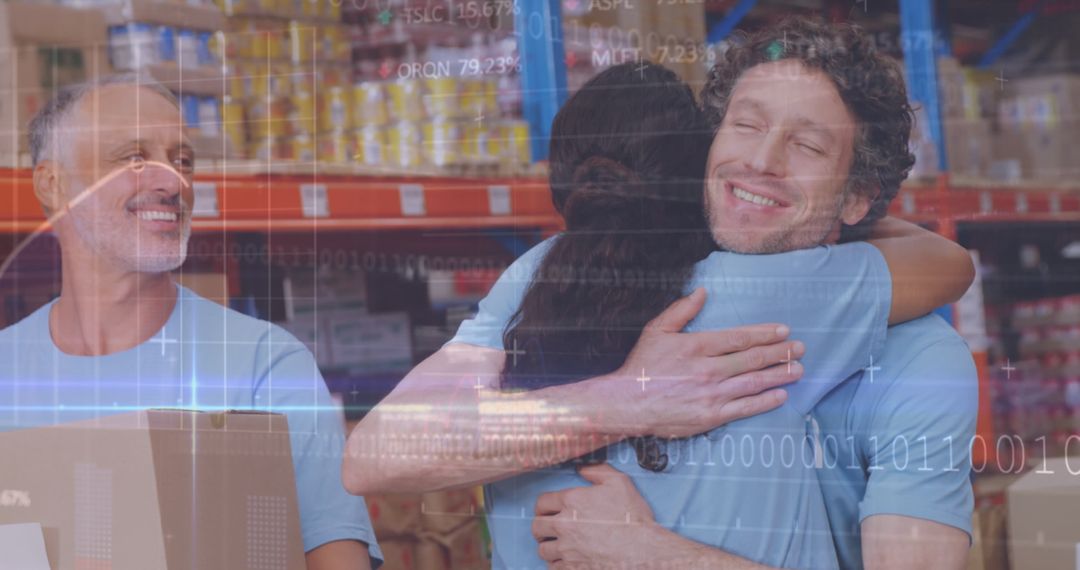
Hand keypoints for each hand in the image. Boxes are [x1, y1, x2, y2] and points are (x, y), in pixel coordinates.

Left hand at [533, 463, 659, 568]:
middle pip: (537, 527)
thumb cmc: (632, 517)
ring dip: (548, 547)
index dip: (543, 506)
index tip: (547, 510)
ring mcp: (567, 549)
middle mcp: (564, 525)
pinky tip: (565, 561)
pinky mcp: (572, 568)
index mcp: (572, 501)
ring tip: (556, 546)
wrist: (643, 551)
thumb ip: (597, 470)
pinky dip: (557, 564)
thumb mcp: (619, 482)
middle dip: (541, 527)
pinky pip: (553, 568)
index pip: (542, 502)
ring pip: (543, 550)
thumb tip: (581, 467)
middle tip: (548, 529)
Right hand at [597, 288, 803, 438]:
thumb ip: (681, 310)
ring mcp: (712, 394)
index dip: (765, 333)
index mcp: (697, 345)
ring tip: (799, 369)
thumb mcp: (656, 331)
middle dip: (781, 352)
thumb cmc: (642, 366)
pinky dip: (766, 401)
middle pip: (753, 359)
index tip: (784, 330)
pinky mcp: (711, 416)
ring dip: (780, 374)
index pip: (740, 338)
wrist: (628, 404)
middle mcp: (708, 369)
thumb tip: (702, 292)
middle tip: (801, 348)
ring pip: (754, 382)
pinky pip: (745, 408)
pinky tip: (781, 394)